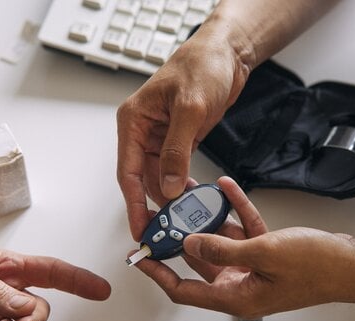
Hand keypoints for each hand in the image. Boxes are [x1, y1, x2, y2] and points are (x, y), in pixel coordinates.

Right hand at [116, 28, 251, 239]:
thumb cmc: (203, 66)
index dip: (133, 203)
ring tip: (184, 219)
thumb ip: (177, 150)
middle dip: (154, 206)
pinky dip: (182, 186)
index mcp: (133, 121)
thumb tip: (167, 186)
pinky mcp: (178, 140)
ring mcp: (160, 137)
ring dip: (170, 198)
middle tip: (167, 231)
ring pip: (159, 178)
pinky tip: (194, 198)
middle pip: (141, 179)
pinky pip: (175, 171)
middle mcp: (142, 131)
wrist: (227, 54)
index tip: (139, 228)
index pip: (126, 171)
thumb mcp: (190, 108)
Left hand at [134, 177, 354, 318]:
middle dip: (181, 237)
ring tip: (192, 194)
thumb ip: (223, 249)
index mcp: (236, 297)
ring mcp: (254, 269)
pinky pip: (244, 230)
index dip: (158, 273)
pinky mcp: (268, 253)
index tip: (140, 255)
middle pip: (198, 262)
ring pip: (220, 242)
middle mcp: (241, 286)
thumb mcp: (264, 253)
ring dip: (208, 219)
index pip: (183, 290)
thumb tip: (190, 244)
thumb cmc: (318, 267)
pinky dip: (235, 210)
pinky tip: (226, 187)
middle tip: (165, 215)